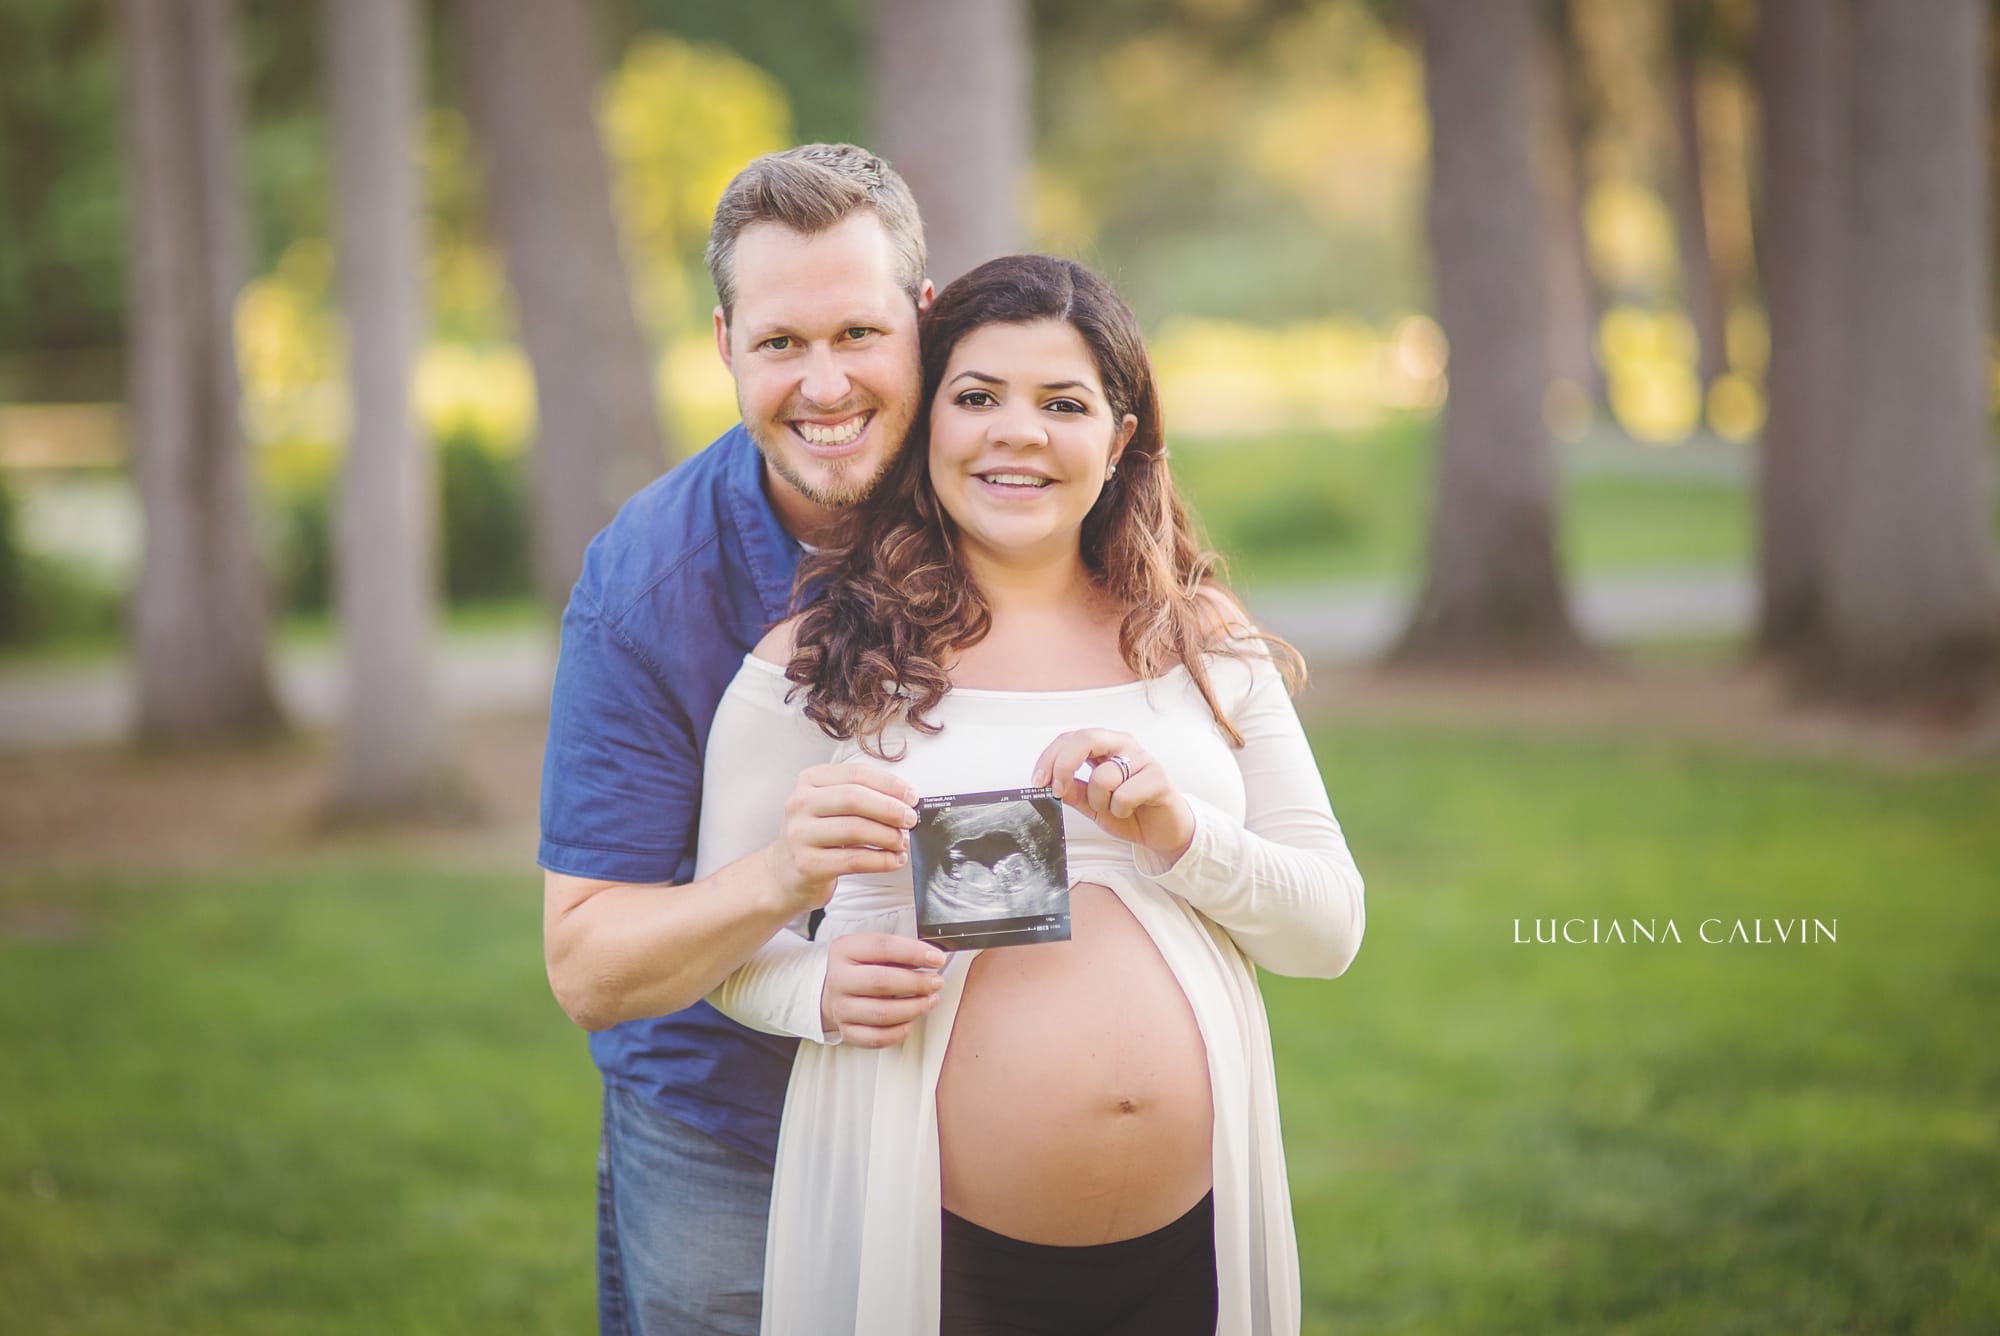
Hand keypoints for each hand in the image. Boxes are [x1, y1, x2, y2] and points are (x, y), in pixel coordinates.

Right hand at [764, 764, 917, 912]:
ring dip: (888, 836)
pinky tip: (894, 860)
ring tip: (902, 842)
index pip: (856, 774)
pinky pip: (854, 860)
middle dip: (891, 808)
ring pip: (855, 829)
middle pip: (855, 798)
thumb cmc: (816, 837)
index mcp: (810, 781)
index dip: (890, 784)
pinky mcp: (807, 864)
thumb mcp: (830, 806)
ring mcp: (800, 834)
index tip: (912, 797)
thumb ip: (861, 797)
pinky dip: (881, 860)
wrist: (782, 875)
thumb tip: (905, 800)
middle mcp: (800, 804)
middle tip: (911, 820)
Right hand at [820, 933, 947, 1047]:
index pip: (883, 947)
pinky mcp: (847, 1031)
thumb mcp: (874, 949)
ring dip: (914, 1008)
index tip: (938, 959)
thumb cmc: (862, 967)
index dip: (914, 952)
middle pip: (881, 981)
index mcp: (845, 949)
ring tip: (929, 1000)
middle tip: (937, 982)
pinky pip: (878, 1038)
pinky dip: (900, 1031)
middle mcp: (838, 979)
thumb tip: (933, 958)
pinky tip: (911, 1020)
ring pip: (882, 1013)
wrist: (834, 991)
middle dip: (917, 983)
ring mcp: (840, 1008)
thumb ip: (900, 951)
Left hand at [1030, 730, 1194, 863]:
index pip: (1071, 738)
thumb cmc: (1129, 812)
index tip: (1037, 781)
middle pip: (1086, 738)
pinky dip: (1120, 810)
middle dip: (1064, 765)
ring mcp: (1143, 759)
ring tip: (1113, 808)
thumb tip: (1048, 784)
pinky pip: (1124, 795)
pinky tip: (1130, 811)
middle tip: (1058, 791)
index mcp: (1105, 746)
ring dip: (1100, 802)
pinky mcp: (1158, 778)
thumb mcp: (1092, 805)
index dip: (1050, 757)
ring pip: (1103, 776)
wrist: (1163, 832)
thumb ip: (1073, 792)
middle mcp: (1124, 745)